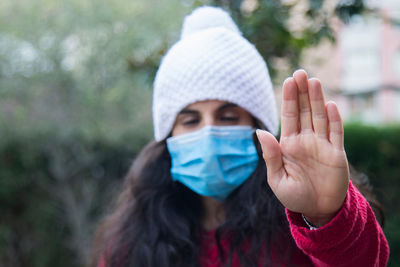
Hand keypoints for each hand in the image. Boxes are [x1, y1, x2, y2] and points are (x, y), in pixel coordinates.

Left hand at [256, 70, 349, 226]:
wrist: (317, 210)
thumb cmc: (294, 196)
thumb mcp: (277, 178)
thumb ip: (270, 155)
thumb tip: (260, 131)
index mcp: (288, 144)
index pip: (288, 116)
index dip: (289, 99)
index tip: (288, 81)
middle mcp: (305, 140)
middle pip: (304, 111)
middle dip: (302, 92)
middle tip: (300, 72)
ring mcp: (321, 145)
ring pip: (319, 117)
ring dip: (317, 99)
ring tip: (313, 81)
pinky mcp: (336, 153)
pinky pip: (335, 133)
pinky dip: (334, 120)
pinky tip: (330, 105)